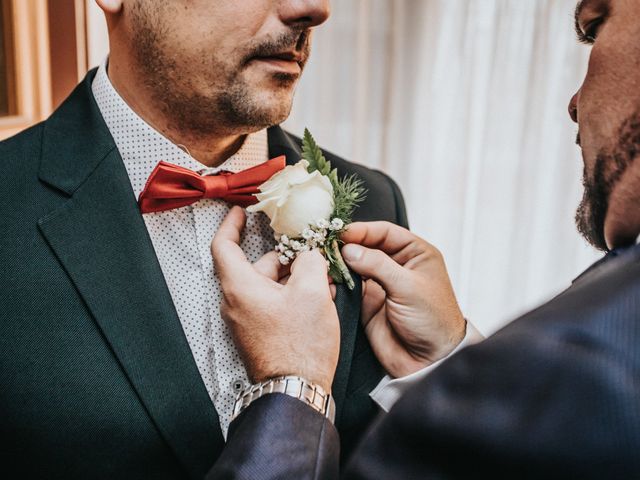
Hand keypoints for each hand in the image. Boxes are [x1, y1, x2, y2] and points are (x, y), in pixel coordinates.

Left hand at [211, 206, 340, 391]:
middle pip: (257, 265)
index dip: (231, 224)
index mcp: (240, 287)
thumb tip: (309, 254)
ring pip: (269, 285)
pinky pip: (274, 304)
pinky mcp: (260, 333)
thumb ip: (310, 262)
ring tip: (324, 275)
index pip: (223, 246)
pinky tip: (320, 296)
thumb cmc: (300, 345)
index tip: (241, 211)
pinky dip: (293, 295)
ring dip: (295, 276)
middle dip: (285, 255)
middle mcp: (238, 302)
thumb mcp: (312, 292)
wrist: (296, 390)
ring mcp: (248, 320)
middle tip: (309, 248)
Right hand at [341, 222, 465, 377]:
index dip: (362, 230)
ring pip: (355, 265)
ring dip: (340, 263)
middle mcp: (397, 266)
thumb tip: (349, 249)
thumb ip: (377, 265)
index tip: (341, 232)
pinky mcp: (368, 303)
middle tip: (327, 245)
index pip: (384, 232)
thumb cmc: (434, 321)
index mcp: (416, 254)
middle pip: (367, 246)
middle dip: (348, 245)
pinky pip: (349, 287)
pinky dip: (338, 282)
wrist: (430, 361)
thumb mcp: (408, 287)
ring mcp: (381, 284)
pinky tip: (328, 279)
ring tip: (324, 261)